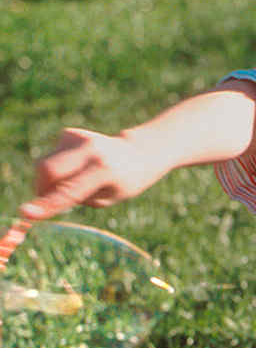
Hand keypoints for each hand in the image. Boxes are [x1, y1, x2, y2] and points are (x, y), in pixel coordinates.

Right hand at [21, 127, 159, 221]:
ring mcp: (76, 137)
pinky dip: (57, 169)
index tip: (26, 214)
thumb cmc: (123, 182)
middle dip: (41, 189)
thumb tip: (43, 197)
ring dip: (51, 180)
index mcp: (103, 170)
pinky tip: (76, 168)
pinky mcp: (68, 133)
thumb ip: (76, 198)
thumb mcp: (107, 198)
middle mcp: (88, 149)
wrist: (137, 153)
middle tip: (49, 201)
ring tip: (75, 182)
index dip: (47, 204)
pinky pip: (51, 157)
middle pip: (47, 170)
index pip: (69, 191)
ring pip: (44, 164)